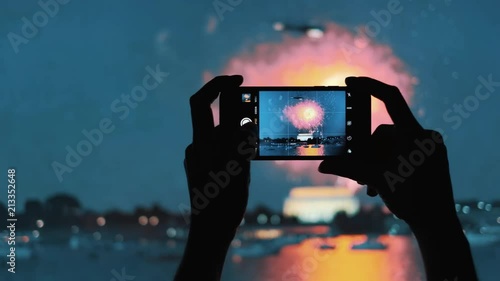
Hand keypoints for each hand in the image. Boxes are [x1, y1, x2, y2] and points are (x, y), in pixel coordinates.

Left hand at [185, 75, 255, 236]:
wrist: (209, 230)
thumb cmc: (224, 203)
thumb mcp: (239, 170)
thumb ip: (241, 142)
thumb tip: (246, 121)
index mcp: (202, 144)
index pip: (202, 102)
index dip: (217, 85)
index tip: (238, 79)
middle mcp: (197, 147)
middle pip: (214, 117)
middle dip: (233, 111)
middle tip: (252, 110)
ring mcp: (198, 158)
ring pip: (220, 135)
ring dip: (236, 133)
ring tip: (252, 144)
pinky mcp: (202, 167)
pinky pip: (218, 148)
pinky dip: (232, 146)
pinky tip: (244, 159)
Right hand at [318, 77, 456, 225]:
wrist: (438, 225)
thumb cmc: (411, 201)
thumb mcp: (376, 180)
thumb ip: (348, 168)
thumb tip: (321, 166)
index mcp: (414, 135)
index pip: (391, 98)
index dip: (369, 86)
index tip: (350, 82)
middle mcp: (424, 136)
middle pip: (384, 133)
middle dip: (367, 152)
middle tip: (359, 174)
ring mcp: (429, 146)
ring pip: (391, 145)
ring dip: (377, 163)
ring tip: (370, 185)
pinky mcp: (430, 157)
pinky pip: (403, 152)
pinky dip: (390, 165)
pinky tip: (383, 185)